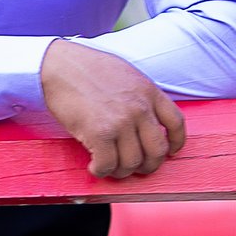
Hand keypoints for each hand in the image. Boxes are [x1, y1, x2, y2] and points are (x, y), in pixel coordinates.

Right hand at [40, 40, 186, 177]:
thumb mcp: (126, 74)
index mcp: (149, 91)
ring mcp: (121, 122)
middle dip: (149, 165)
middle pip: (157, 150)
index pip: (176, 123)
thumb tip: (144, 120)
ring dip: (121, 170)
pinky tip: (95, 166)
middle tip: (136, 167)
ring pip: (133, 162)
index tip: (170, 152)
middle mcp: (140, 108)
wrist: (58, 65)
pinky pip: (108, 165)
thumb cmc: (87, 67)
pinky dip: (102, 171)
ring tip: (110, 166)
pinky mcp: (99, 134)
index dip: (176, 143)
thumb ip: (140, 96)